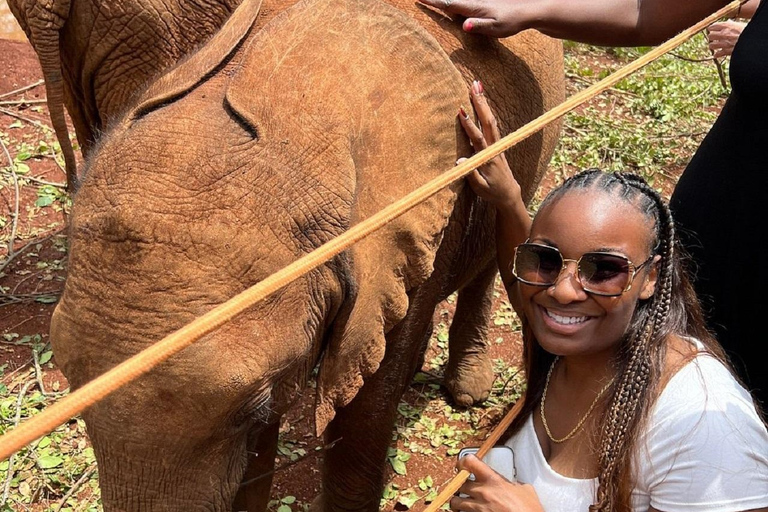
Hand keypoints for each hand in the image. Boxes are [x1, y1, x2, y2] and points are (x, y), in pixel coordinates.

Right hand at [417, 0, 529, 37]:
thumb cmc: (511, 22)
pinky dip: (452, 3)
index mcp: (473, 8)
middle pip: (448, 0)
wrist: (526, 11)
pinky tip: (451, 6)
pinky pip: (461, 3)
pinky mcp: (481, 5)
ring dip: (442, 0)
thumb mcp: (496, 28)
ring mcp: (476, 3)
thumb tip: (465, 25)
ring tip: (429, 0)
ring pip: (455, 1)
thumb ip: (479, 26)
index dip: (433, 1)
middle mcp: (472, 3)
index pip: (448, 4)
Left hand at [449, 454, 543, 511]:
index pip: (470, 462)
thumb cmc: (528, 510)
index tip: (462, 465)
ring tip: (463, 503)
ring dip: (458, 502)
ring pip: (456, 502)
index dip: (463, 462)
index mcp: (493, 481)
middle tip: (465, 487)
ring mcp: (478, 508)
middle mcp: (482, 493)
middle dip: (461, 486)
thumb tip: (514, 485)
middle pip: (459, 483)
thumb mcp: (525, 490)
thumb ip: (515, 484)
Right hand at [457, 80, 522, 209]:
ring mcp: (497, 144)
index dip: (469, 125)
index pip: (478, 139)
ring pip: (491, 120)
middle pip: (488, 122)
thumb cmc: (491, 192)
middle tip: (473, 85)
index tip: (461, 111)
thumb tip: (459, 160)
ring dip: (484, 102)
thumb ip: (471, 174)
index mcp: (488, 159)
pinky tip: (482, 100)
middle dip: (480, 103)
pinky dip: (486, 110)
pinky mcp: (497, 143)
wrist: (508, 193)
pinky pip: (491, 124)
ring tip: (477, 85)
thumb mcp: (480, 188)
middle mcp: (494, 148)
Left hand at [707, 20, 746, 58]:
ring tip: (716, 45)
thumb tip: (728, 21)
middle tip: (715, 37)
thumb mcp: (740, 25)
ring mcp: (724, 43)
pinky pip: (717, 54)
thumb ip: (732, 24)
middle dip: (712, 37)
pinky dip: (717, 54)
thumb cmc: (748, 31)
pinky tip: (718, 53)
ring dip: (713, 45)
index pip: (712, 26)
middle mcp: (723, 34)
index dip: (712, 28)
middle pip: (710, 36)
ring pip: (711, 45)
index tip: (713, 29)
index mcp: (727, 26)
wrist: (752, 41)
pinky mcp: (726, 51)